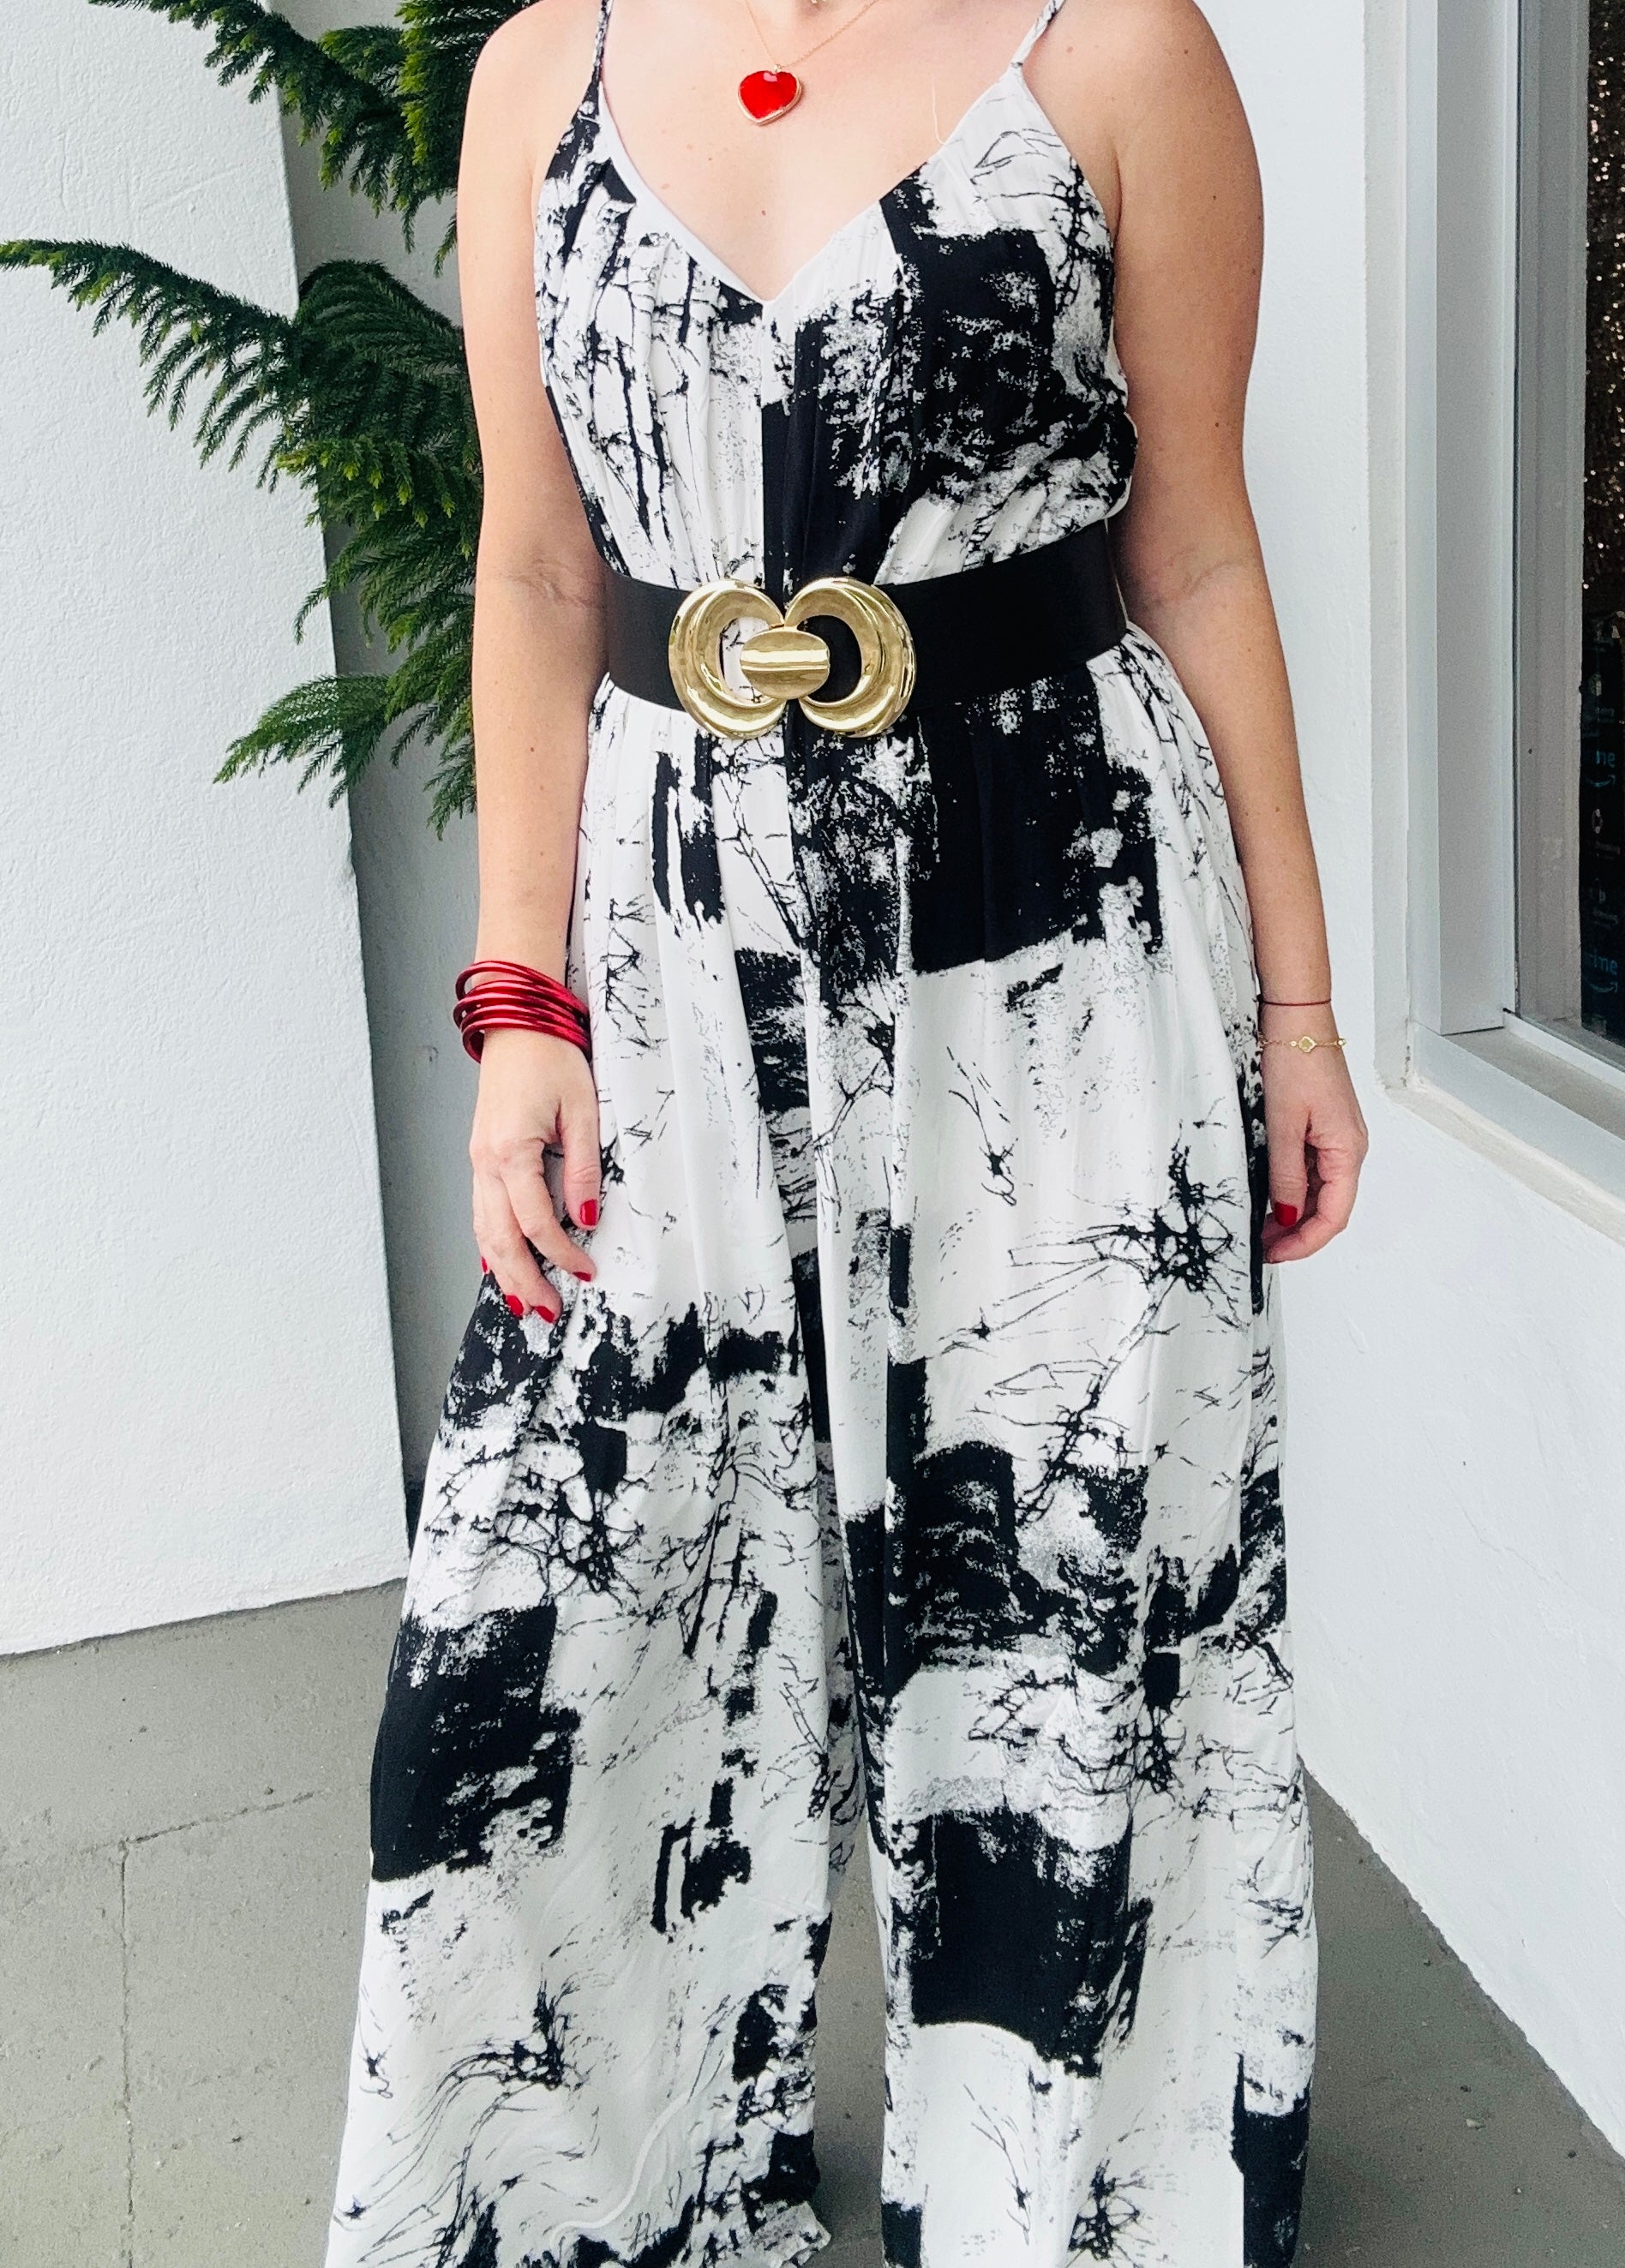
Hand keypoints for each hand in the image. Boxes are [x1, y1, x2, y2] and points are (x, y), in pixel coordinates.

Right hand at [469, 1028, 599, 1321]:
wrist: (517, 1024)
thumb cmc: (549, 1057)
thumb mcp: (581, 1110)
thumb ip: (582, 1168)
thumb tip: (586, 1217)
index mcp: (511, 1151)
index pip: (535, 1222)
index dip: (561, 1253)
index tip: (585, 1271)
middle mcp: (486, 1162)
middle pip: (500, 1237)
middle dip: (523, 1279)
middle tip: (545, 1310)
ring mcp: (478, 1161)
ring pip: (483, 1229)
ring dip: (502, 1269)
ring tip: (522, 1301)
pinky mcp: (480, 1157)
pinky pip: (480, 1211)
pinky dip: (488, 1243)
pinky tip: (497, 1263)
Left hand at [1258, 1004, 1368, 1264]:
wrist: (1298, 1017)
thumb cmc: (1297, 1058)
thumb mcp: (1283, 1124)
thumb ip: (1286, 1176)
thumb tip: (1288, 1216)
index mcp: (1347, 1151)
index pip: (1333, 1216)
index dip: (1305, 1243)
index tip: (1275, 1255)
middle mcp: (1348, 1148)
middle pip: (1329, 1208)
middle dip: (1297, 1234)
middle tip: (1262, 1247)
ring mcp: (1336, 1138)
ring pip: (1319, 1192)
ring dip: (1293, 1215)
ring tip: (1260, 1227)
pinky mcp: (1322, 1127)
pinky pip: (1311, 1170)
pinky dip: (1292, 1190)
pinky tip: (1269, 1197)